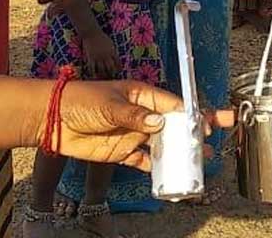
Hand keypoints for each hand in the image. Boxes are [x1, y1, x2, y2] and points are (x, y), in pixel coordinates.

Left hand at [49, 80, 234, 167]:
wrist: (53, 120)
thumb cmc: (81, 100)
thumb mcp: (109, 104)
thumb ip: (134, 115)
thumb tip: (159, 123)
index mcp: (141, 95)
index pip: (173, 104)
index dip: (191, 114)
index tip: (206, 123)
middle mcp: (142, 115)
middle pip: (174, 123)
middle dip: (196, 129)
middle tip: (218, 134)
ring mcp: (133, 134)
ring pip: (163, 144)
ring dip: (180, 152)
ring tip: (201, 160)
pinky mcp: (122, 152)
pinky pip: (144, 161)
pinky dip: (157, 168)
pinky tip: (171, 175)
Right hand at [81, 28, 121, 78]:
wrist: (92, 33)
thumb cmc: (102, 37)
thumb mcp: (110, 43)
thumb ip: (113, 51)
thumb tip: (116, 58)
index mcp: (112, 52)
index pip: (117, 63)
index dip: (119, 69)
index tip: (119, 74)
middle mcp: (106, 56)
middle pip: (111, 68)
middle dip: (113, 75)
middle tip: (113, 81)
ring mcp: (98, 58)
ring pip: (102, 70)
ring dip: (104, 77)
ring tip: (105, 83)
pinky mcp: (91, 59)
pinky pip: (92, 69)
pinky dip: (93, 74)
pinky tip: (94, 79)